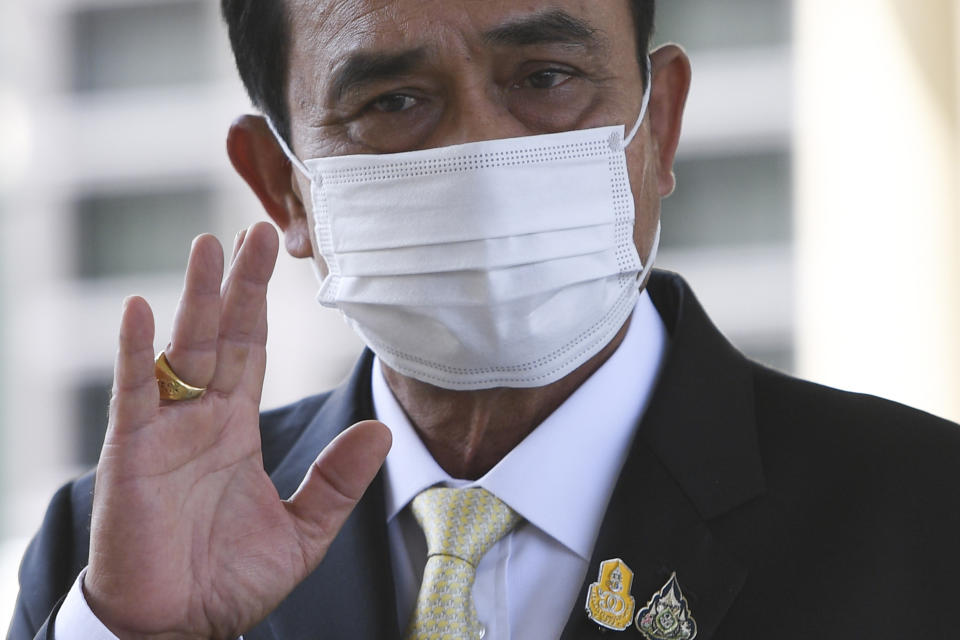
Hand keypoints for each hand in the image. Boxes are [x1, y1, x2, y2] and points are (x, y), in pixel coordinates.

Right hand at [84, 222, 390, 638]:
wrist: (178, 628)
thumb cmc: (227, 581)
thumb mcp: (302, 530)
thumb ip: (337, 480)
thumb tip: (382, 429)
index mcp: (236, 429)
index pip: (254, 352)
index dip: (264, 305)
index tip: (277, 257)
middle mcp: (201, 419)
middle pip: (222, 337)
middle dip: (238, 284)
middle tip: (254, 229)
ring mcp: (165, 431)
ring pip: (182, 350)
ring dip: (195, 298)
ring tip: (209, 246)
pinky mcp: (133, 454)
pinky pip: (134, 394)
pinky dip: (136, 352)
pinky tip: (141, 309)